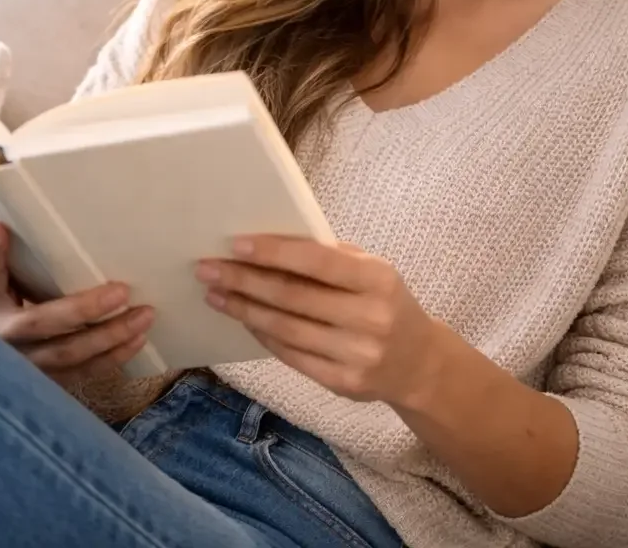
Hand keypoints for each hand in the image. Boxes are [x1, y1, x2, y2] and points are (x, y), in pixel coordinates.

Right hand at [0, 222, 154, 386]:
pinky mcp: (52, 385)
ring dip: (114, 343)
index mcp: (3, 329)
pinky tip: (137, 341)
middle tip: (132, 298)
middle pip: (63, 346)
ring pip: (78, 363)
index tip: (115, 288)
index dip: (74, 306)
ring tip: (145, 318)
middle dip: (99, 324)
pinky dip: (113, 359)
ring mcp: (37, 377)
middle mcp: (20, 358)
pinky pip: (86, 375)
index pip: (38, 319)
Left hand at [195, 236, 441, 406]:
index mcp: (378, 280)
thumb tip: (268, 244)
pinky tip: (243, 319)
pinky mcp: (343, 383)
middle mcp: (370, 318)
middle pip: (293, 297)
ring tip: (215, 294)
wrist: (420, 365)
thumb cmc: (385, 304)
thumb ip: (330, 258)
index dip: (274, 253)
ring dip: (244, 310)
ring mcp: (356, 355)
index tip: (235, 245)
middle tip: (208, 269)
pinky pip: (291, 355)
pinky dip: (262, 335)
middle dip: (245, 281)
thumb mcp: (372, 273)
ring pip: (286, 329)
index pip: (318, 262)